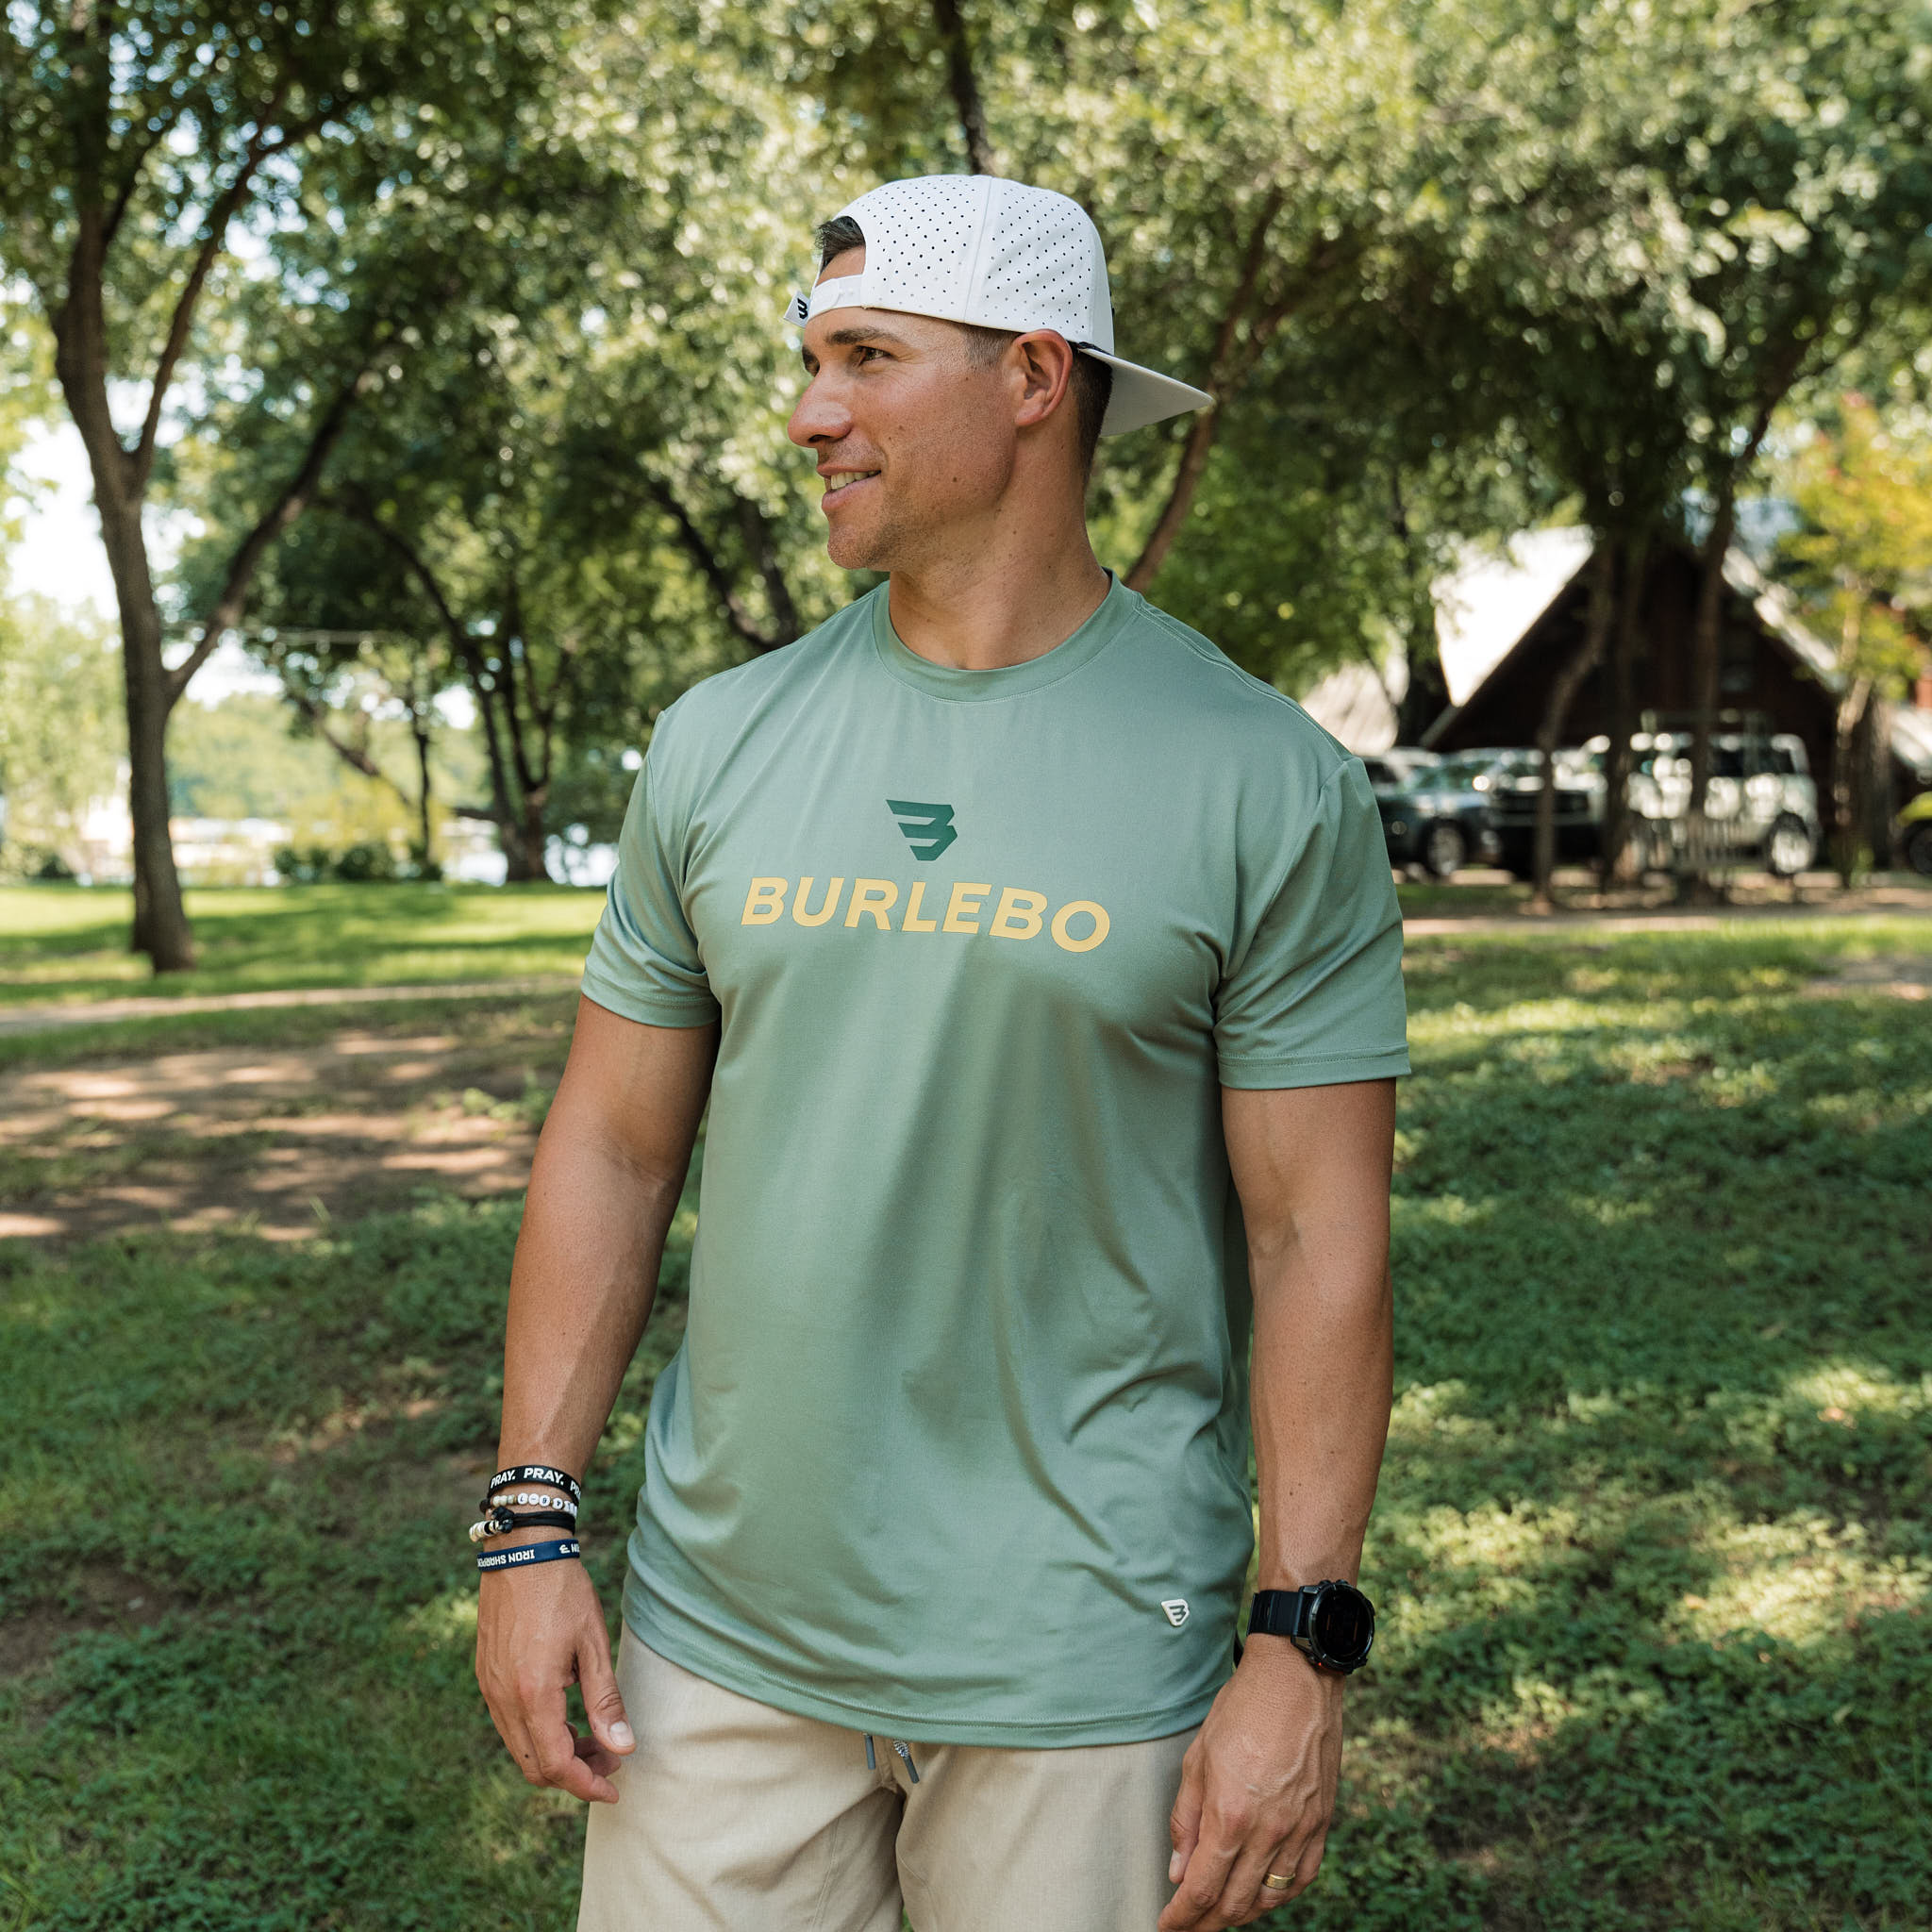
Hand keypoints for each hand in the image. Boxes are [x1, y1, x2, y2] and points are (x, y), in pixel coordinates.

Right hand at [475, 1553, 635, 1802]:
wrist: (521, 1550)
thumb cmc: (563, 1591)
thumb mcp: (593, 1644)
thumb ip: (605, 1701)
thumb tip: (622, 1748)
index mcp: (533, 1694)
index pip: (555, 1765)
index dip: (586, 1784)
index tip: (614, 1787)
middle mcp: (503, 1699)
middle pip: (534, 1765)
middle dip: (574, 1773)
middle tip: (611, 1759)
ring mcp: (489, 1689)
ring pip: (520, 1748)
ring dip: (555, 1754)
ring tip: (594, 1736)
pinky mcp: (485, 1677)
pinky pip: (509, 1724)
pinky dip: (537, 1733)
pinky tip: (565, 1714)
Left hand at [1159, 1638, 1344, 1928]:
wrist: (1295, 1679)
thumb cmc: (1242, 1709)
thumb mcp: (1197, 1758)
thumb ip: (1185, 1820)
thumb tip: (1179, 1871)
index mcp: (1229, 1815)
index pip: (1201, 1889)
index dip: (1181, 1916)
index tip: (1167, 1926)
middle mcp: (1267, 1832)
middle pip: (1234, 1903)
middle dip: (1206, 1922)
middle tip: (1188, 1925)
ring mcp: (1299, 1830)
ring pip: (1269, 1899)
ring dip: (1241, 1913)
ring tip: (1221, 1913)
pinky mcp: (1321, 1823)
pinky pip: (1301, 1878)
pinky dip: (1280, 1896)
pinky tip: (1264, 1895)